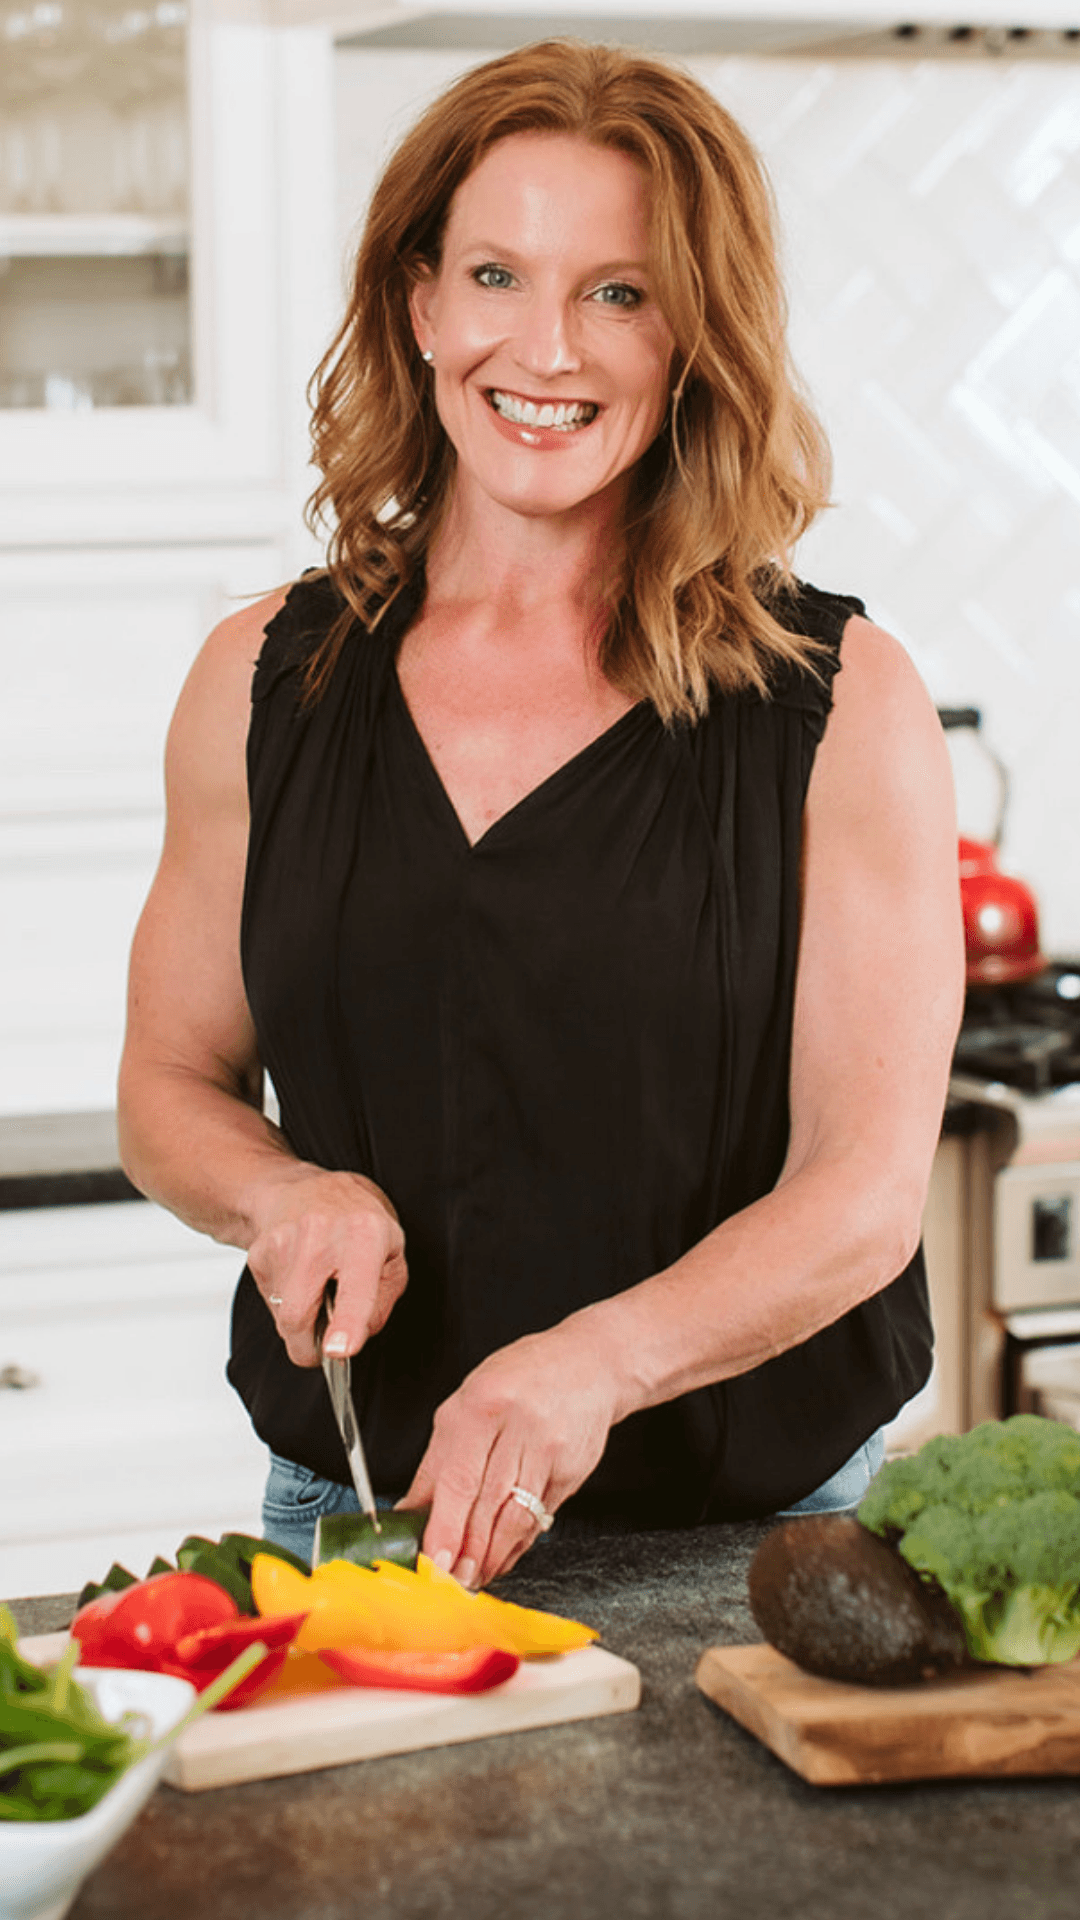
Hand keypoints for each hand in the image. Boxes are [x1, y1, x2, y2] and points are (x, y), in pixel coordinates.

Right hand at [247, 1169, 406, 1367]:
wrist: (302, 1188)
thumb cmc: (354, 1220)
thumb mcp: (392, 1251)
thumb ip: (383, 1298)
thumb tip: (360, 1335)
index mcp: (364, 1234)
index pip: (355, 1288)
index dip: (347, 1324)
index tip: (339, 1350)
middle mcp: (321, 1235)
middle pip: (298, 1315)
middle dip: (309, 1347)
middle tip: (328, 1343)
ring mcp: (283, 1242)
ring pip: (282, 1315)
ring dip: (300, 1322)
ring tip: (317, 1291)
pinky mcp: (259, 1253)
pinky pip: (270, 1301)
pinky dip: (286, 1302)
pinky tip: (299, 1276)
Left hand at [400, 1319, 618, 1587]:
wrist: (589, 1364)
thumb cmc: (520, 1379)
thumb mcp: (466, 1402)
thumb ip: (437, 1460)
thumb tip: (408, 1511)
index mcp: (481, 1405)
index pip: (457, 1479)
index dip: (443, 1527)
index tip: (431, 1561)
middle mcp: (518, 1427)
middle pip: (486, 1505)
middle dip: (464, 1553)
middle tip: (447, 1582)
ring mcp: (550, 1451)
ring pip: (515, 1518)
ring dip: (491, 1557)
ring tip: (472, 1577)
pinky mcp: (573, 1471)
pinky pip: (540, 1519)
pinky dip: (517, 1544)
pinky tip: (502, 1557)